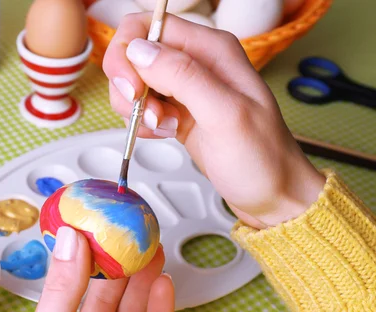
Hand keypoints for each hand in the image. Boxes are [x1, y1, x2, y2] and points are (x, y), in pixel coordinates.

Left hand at [17, 226, 173, 311]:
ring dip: (144, 283)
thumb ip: (60, 293)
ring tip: (153, 251)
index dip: (85, 257)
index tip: (96, 228)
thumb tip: (69, 241)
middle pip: (106, 300)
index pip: (70, 289)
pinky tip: (164, 285)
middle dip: (120, 266)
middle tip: (132, 236)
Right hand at [103, 14, 325, 228]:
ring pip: (135, 80)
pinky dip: (141, 122)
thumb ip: (183, 77)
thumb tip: (139, 49)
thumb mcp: (225, 115)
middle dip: (129, 85)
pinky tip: (162, 134)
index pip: (149, 26)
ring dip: (136, 108)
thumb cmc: (262, 158)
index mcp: (211, 48)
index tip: (134, 90)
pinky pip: (142, 105)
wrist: (272, 195)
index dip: (129, 54)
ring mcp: (186, 87)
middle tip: (148, 114)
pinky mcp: (178, 110)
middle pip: (135, 52)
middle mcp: (196, 61)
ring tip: (163, 127)